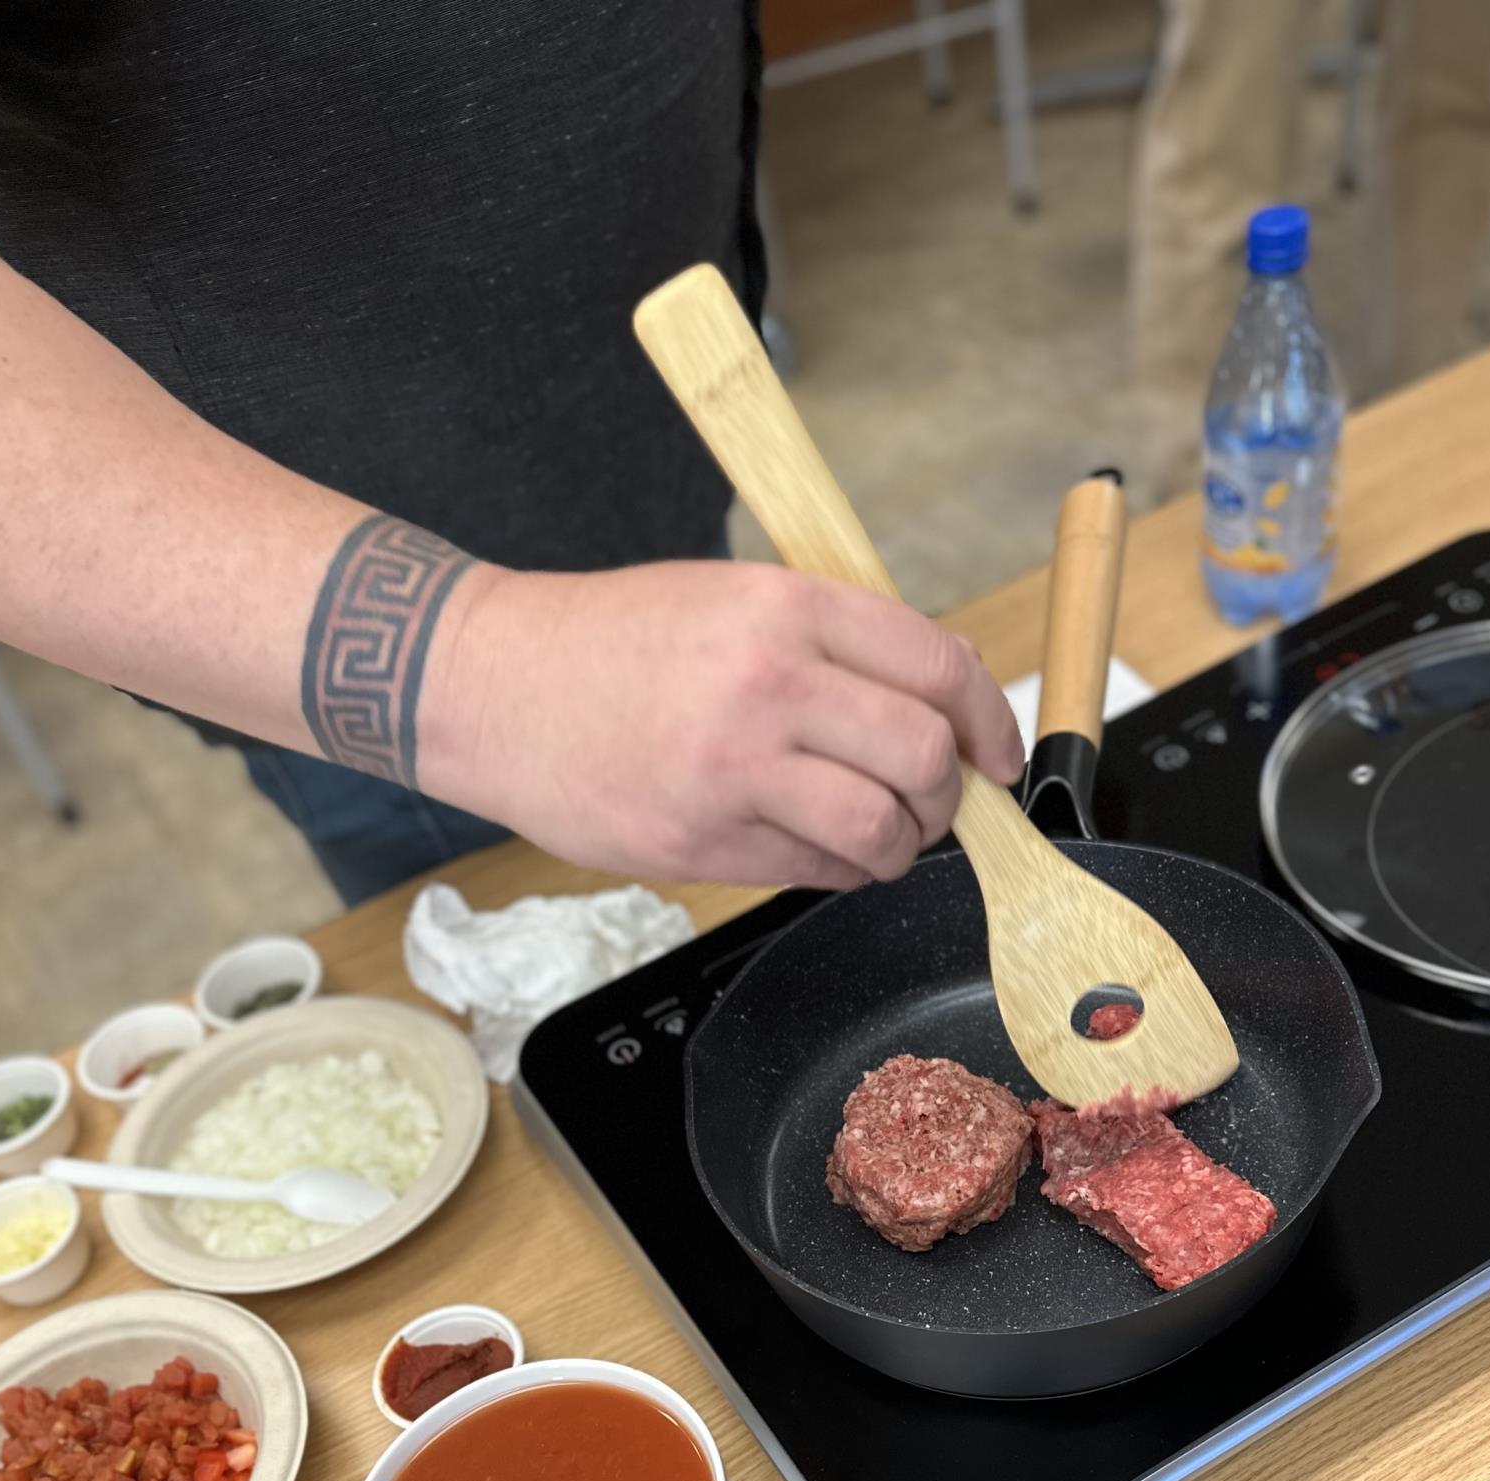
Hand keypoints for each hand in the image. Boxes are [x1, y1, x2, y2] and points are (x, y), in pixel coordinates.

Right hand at [427, 559, 1025, 889]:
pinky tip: (815, 848)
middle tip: (932, 803)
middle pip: (922, 756)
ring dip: (898, 846)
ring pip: (880, 829)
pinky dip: (839, 870)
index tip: (996, 757)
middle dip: (947, 795)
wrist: (494, 686)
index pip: (937, 667)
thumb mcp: (731, 598)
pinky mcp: (701, 842)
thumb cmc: (612, 642)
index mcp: (784, 607)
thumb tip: (938, 705)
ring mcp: (732, 769)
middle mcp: (766, 684)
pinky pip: (815, 872)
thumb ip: (833, 643)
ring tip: (876, 836)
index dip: (988, 723)